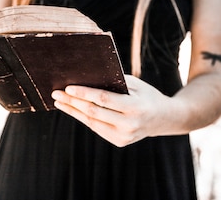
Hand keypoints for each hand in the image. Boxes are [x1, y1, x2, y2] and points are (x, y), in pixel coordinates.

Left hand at [51, 74, 172, 146]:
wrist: (164, 118)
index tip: (68, 88)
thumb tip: (86, 77)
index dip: (84, 94)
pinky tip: (72, 109)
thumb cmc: (146, 95)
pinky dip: (83, 118)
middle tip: (56, 93)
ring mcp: (124, 136)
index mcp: (135, 107)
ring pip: (92, 122)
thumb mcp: (135, 84)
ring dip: (73, 111)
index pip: (104, 99)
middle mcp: (129, 125)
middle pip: (94, 112)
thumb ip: (113, 82)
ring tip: (59, 101)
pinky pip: (97, 128)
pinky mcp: (119, 141)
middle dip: (73, 102)